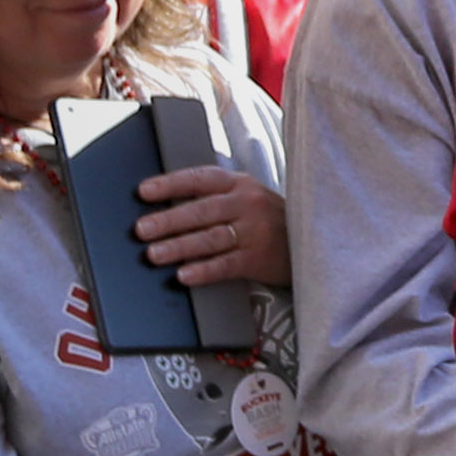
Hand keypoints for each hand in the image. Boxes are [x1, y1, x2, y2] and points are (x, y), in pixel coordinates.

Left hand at [133, 164, 290, 289]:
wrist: (314, 239)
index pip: (200, 179)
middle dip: (169, 220)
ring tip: (154, 255)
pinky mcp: (259, 258)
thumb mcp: (245, 197)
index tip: (144, 191)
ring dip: (180, 246)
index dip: (171, 184)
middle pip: (203, 210)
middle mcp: (247, 204)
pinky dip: (204, 271)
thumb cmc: (267, 219)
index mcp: (238, 184)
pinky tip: (185, 276)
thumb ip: (212, 197)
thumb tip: (164, 207)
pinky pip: (226, 265)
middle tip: (142, 229)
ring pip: (211, 238)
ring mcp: (255, 231)